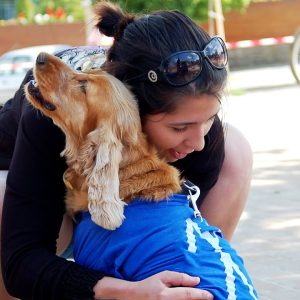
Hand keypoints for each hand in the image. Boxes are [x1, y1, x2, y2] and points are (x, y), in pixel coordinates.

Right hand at [94, 271, 213, 299]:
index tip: (211, 295)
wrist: (134, 298)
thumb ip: (179, 277)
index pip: (187, 295)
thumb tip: (196, 280)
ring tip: (202, 299)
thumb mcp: (162, 276)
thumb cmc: (149, 285)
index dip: (201, 295)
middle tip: (209, 298)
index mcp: (165, 295)